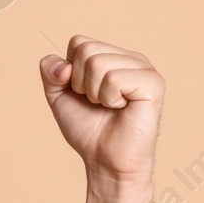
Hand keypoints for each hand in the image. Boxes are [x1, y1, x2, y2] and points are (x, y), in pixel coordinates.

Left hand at [40, 36, 163, 184]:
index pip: (78, 42)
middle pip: (86, 50)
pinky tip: (122, 109)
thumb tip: (63, 65)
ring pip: (98, 63)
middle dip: (81, 83)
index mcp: (113, 55)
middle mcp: (131, 57)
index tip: (83, 94)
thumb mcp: (59, 96)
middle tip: (97, 103)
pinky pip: (114, 78)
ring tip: (109, 107)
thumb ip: (50, 72)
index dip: (70, 72)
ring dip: (95, 93)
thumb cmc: (88, 129)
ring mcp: (145, 68)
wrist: (105, 160)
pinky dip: (109, 99)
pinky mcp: (153, 83)